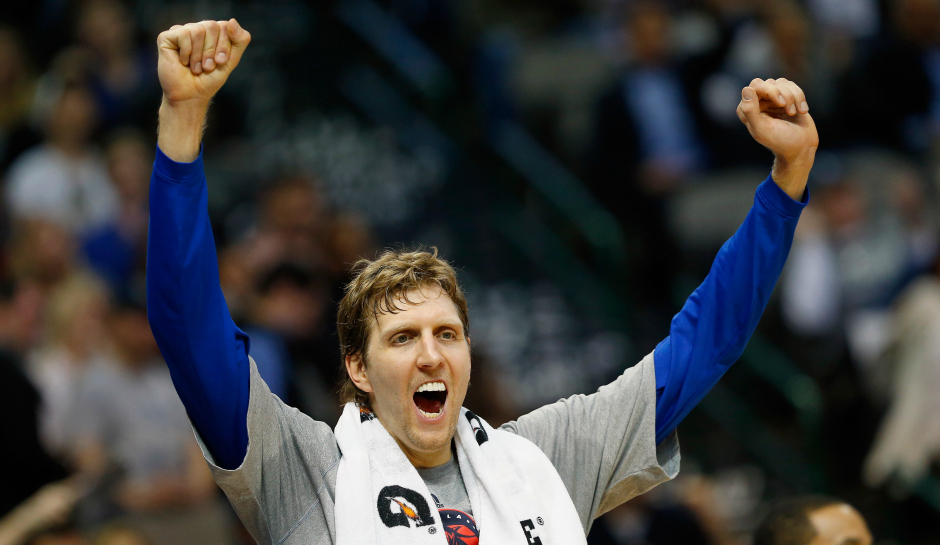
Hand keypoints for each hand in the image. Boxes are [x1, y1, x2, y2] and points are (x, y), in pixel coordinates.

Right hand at [157, 19, 250, 107]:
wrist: (190, 96)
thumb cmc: (209, 80)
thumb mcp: (230, 61)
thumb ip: (239, 41)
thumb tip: (232, 20)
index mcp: (211, 33)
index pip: (224, 26)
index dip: (224, 46)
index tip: (220, 62)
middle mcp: (196, 29)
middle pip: (211, 25)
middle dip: (212, 50)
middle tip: (207, 66)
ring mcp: (180, 32)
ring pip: (198, 30)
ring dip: (199, 55)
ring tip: (196, 67)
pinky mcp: (166, 37)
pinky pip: (183, 34)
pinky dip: (187, 52)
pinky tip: (183, 62)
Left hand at [736, 78, 818, 199]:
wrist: (801, 148)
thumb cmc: (780, 141)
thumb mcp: (762, 129)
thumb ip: (750, 111)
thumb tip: (746, 89)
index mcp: (747, 110)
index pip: (754, 86)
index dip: (770, 90)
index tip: (780, 104)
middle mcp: (758, 102)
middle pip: (769, 82)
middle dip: (783, 94)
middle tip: (789, 111)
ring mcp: (772, 99)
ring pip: (782, 83)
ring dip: (793, 97)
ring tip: (794, 114)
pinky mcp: (786, 98)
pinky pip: (792, 86)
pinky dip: (800, 97)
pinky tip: (802, 111)